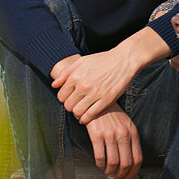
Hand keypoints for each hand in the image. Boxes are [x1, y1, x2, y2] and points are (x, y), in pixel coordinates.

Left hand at [51, 28, 166, 122]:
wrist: (124, 60)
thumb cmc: (103, 60)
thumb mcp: (82, 61)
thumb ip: (66, 72)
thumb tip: (54, 85)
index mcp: (75, 76)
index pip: (61, 96)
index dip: (64, 99)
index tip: (70, 99)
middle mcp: (83, 86)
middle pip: (68, 105)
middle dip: (70, 107)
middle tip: (76, 105)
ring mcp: (95, 94)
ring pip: (77, 112)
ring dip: (77, 114)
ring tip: (81, 112)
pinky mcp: (106, 100)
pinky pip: (90, 115)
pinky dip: (86, 119)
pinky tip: (87, 117)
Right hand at [85, 103, 141, 178]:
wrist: (98, 102)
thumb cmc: (112, 115)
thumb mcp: (126, 125)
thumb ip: (130, 140)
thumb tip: (130, 161)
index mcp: (133, 133)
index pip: (137, 158)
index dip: (133, 172)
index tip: (128, 177)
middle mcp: (123, 134)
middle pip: (126, 163)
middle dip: (121, 174)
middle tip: (117, 177)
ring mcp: (110, 135)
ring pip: (113, 162)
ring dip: (110, 171)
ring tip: (108, 171)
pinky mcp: (97, 135)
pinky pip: (100, 157)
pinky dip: (100, 164)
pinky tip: (100, 164)